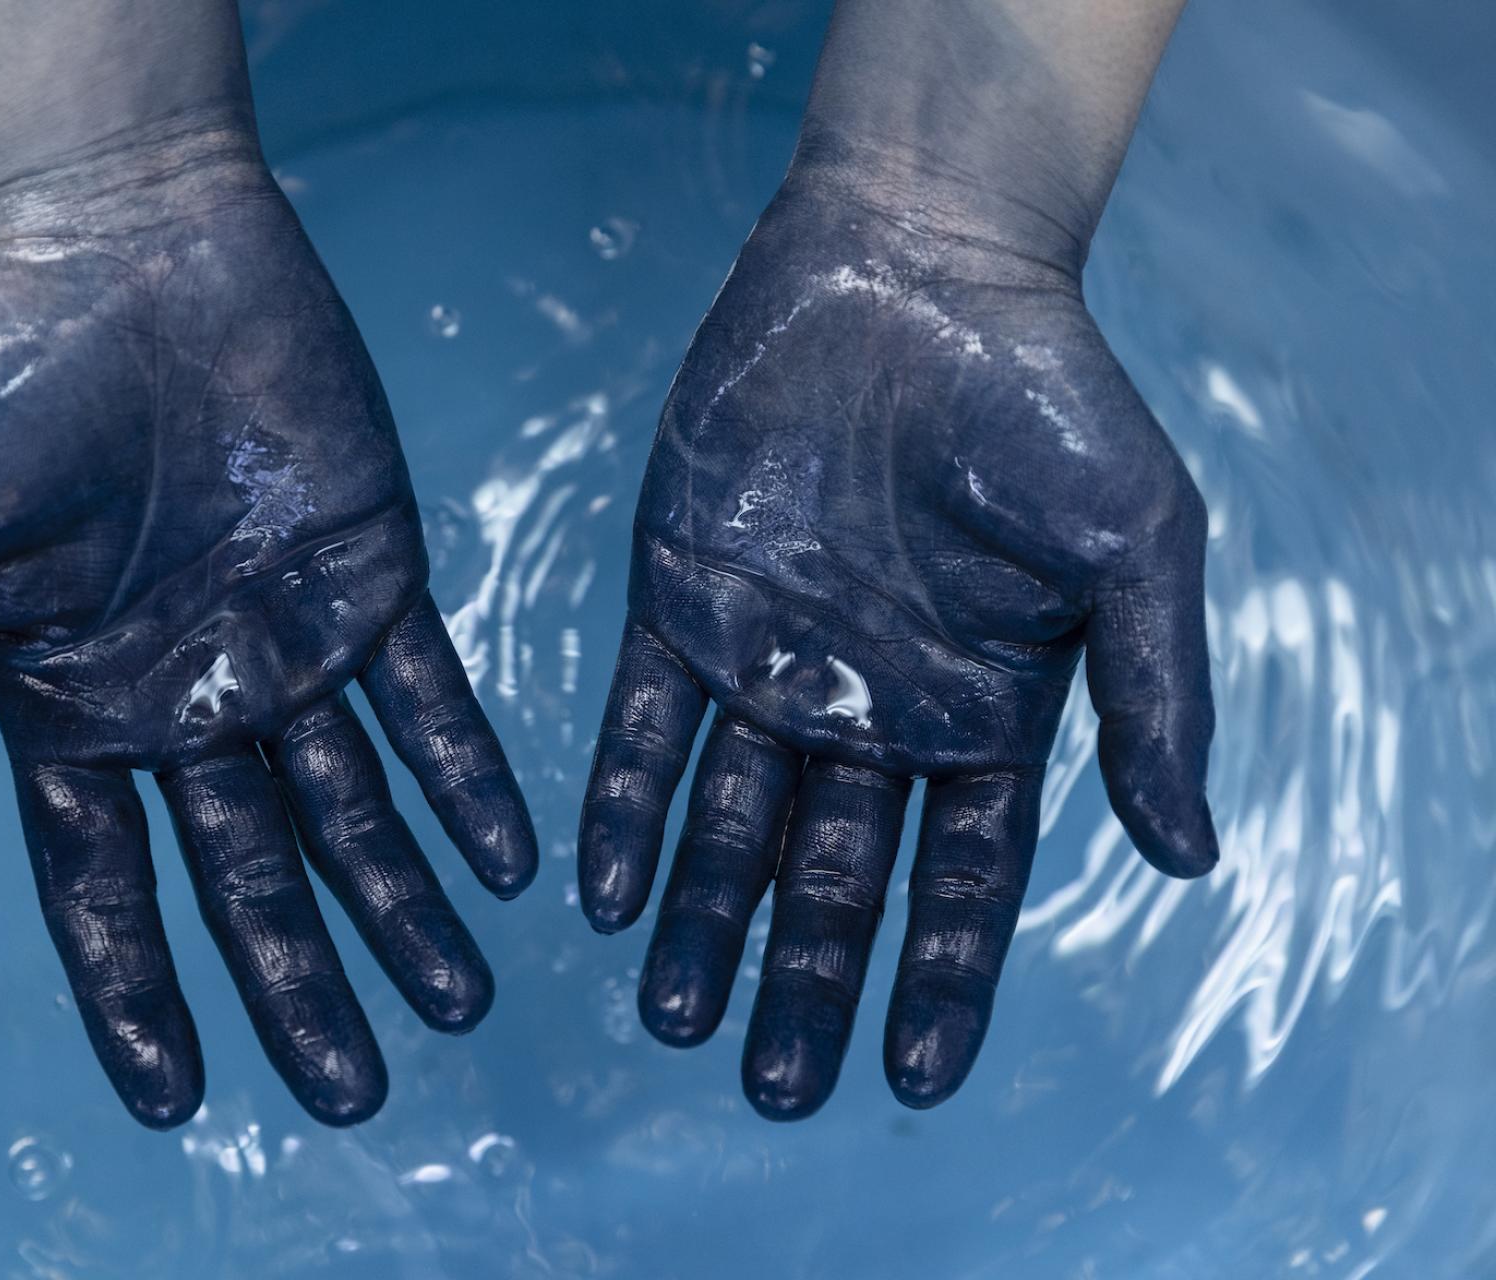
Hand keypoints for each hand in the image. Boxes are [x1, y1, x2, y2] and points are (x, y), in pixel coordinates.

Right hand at [0, 123, 536, 1127]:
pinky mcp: (376, 577)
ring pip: (359, 812)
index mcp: (71, 708)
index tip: (182, 1099)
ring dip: (408, 909)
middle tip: (361, 1094)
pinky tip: (512, 861)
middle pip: (253, 880)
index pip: (108, 888)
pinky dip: (471, 781)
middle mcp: (187, 698)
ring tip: (465, 1005)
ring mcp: (288, 643)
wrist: (128, 235)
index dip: (138, 995)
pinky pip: (433, 703)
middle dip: (305, 986)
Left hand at [578, 172, 1216, 1119]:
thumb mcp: (1136, 550)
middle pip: (832, 878)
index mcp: (982, 710)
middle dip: (804, 984)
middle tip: (771, 1090)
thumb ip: (1155, 702)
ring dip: (699, 921)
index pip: (958, 880)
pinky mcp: (679, 599)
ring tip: (668, 1017)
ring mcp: (768, 656)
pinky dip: (621, 808)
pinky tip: (601, 895)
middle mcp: (868, 705)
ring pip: (725, 822)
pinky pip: (642, 726)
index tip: (909, 1081)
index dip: (938, 982)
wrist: (912, 260)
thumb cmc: (1045, 393)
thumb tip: (1189, 861)